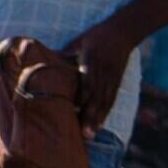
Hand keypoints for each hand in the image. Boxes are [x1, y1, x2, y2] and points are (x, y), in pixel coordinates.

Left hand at [62, 22, 137, 136]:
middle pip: (97, 97)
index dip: (82, 96)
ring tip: (91, 135)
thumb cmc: (96, 36)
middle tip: (84, 134)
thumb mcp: (79, 41)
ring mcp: (112, 79)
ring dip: (97, 120)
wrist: (123, 32)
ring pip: (104, 102)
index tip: (74, 109)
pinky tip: (99, 125)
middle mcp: (104, 72)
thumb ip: (65, 54)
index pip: (88, 81)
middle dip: (90, 116)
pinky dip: (104, 114)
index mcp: (92, 59)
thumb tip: (43, 65)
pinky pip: (110, 100)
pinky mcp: (116, 83)